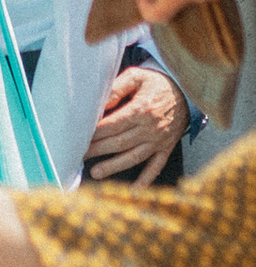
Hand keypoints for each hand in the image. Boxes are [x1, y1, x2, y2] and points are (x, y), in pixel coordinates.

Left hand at [83, 62, 186, 182]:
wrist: (186, 92)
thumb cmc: (156, 83)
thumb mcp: (137, 76)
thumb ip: (117, 88)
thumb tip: (101, 104)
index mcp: (141, 110)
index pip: (113, 125)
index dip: (96, 132)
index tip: (79, 136)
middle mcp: (150, 128)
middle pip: (120, 142)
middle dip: (98, 149)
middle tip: (79, 155)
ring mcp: (159, 141)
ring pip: (134, 157)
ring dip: (114, 166)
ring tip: (96, 173)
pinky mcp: (166, 148)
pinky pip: (156, 167)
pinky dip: (146, 179)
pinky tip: (134, 190)